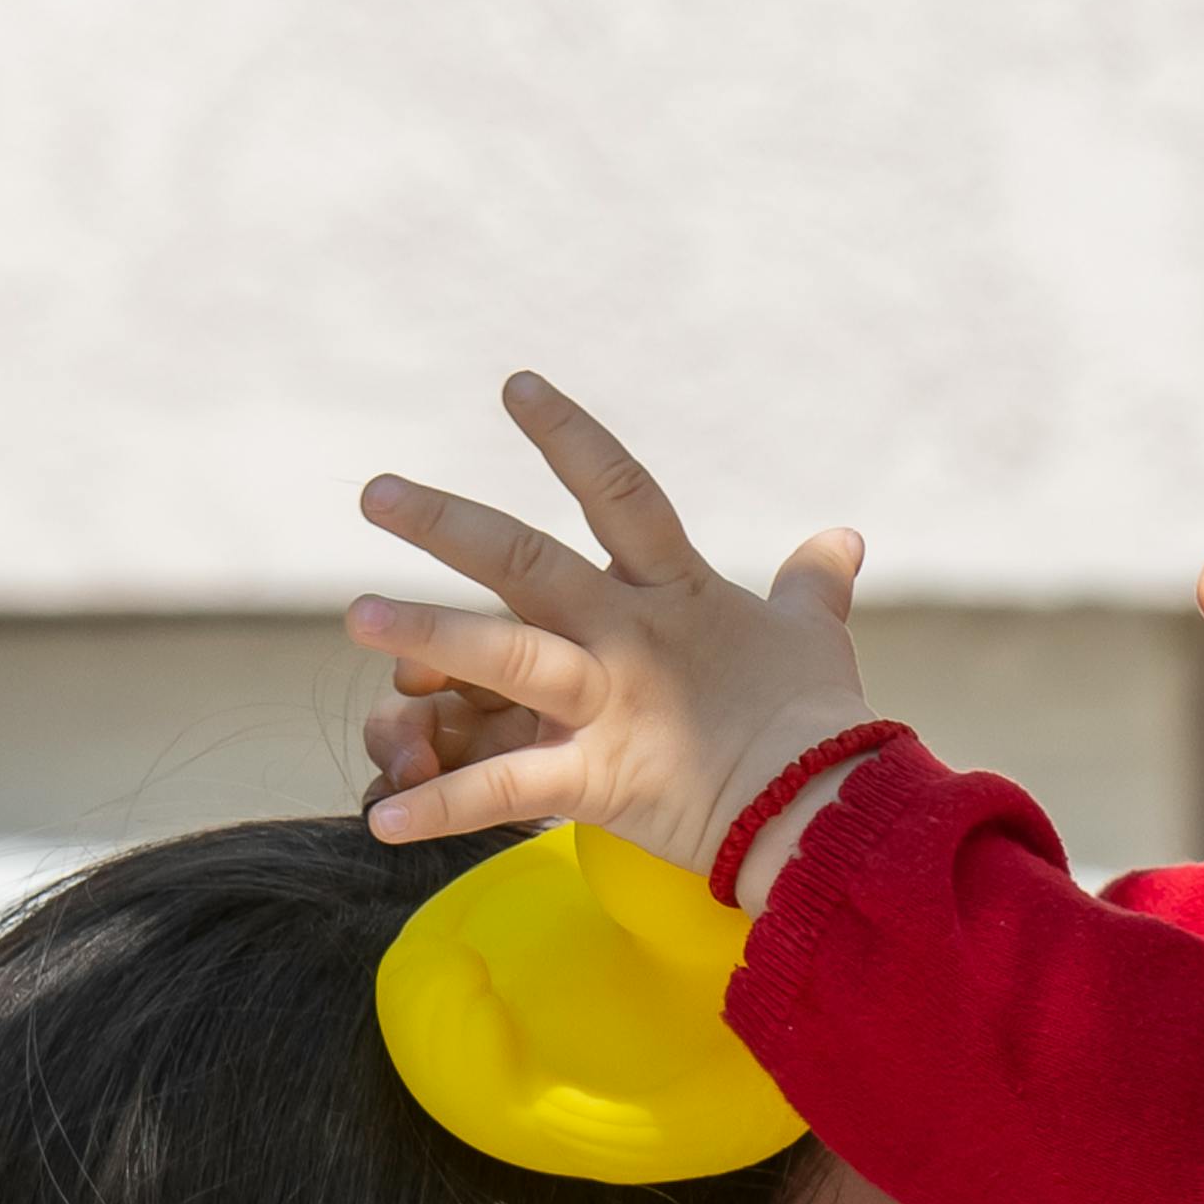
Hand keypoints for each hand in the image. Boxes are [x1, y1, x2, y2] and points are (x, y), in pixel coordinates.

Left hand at [347, 371, 876, 876]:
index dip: (570, 435)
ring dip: (430, 634)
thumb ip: (815, 584)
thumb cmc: (822, 719)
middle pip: (529, 561)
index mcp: (676, 591)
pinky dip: (441, 806)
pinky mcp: (598, 779)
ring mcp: (611, 705)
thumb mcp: (815, 637)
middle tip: (375, 492)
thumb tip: (845, 538)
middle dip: (448, 524)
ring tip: (359, 613)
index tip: (515, 385)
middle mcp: (631, 636)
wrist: (832, 809)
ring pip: (506, 655)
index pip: (621, 492)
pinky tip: (377, 818)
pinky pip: (505, 791)